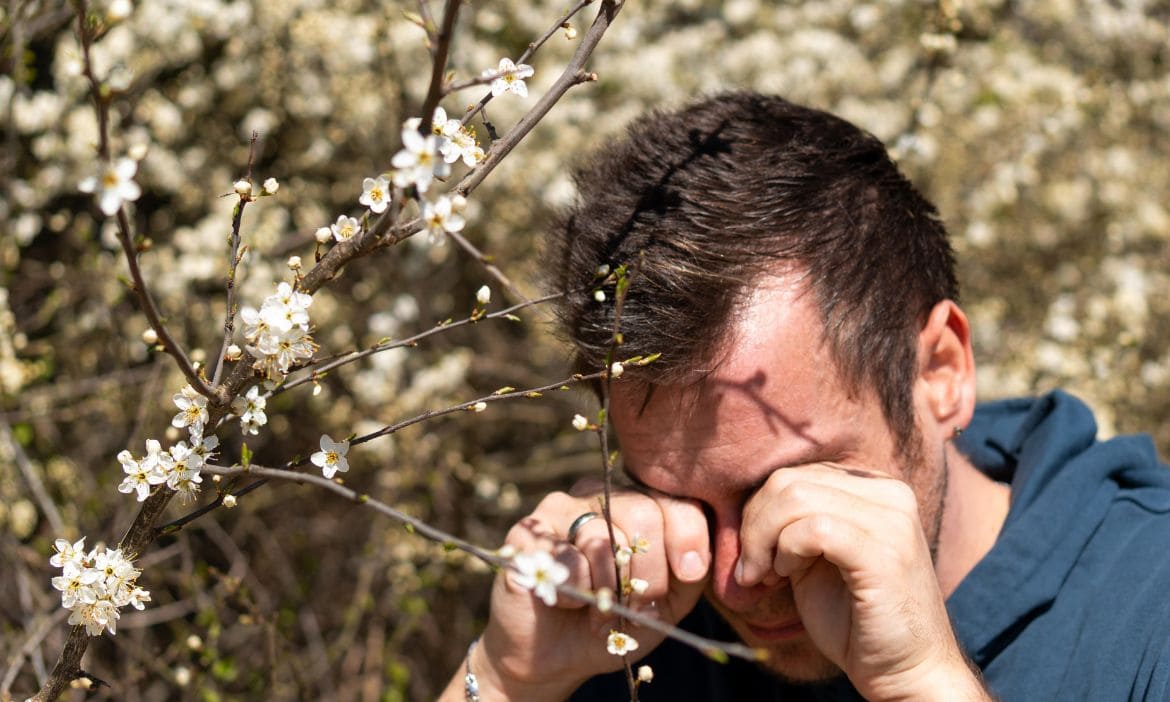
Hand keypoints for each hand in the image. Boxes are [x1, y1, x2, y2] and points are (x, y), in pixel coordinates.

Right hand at [455, 483, 710, 700]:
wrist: (556, 657)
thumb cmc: (618, 623)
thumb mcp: (668, 603)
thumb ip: (690, 574)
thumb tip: (694, 562)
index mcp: (639, 503)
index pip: (676, 501)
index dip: (688, 538)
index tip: (689, 574)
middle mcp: (599, 495)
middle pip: (642, 513)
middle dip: (649, 572)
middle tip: (638, 606)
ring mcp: (560, 509)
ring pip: (603, 538)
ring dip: (610, 590)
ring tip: (601, 612)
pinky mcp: (527, 533)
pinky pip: (567, 559)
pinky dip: (577, 594)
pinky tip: (567, 602)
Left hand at [735, 463, 986, 700]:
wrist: (906, 672)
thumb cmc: (855, 620)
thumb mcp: (815, 558)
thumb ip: (791, 522)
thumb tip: (742, 504)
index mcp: (875, 489)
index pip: (797, 474)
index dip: (760, 511)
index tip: (755, 555)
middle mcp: (890, 494)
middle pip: (790, 481)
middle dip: (754, 524)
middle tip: (751, 569)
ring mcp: (892, 520)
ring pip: (795, 498)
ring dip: (763, 540)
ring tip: (765, 575)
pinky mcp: (884, 552)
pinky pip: (813, 529)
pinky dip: (784, 551)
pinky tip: (785, 576)